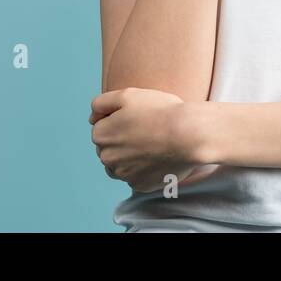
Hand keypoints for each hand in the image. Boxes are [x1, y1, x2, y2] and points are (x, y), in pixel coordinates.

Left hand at [89, 87, 204, 193]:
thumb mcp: (127, 95)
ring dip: (130, 156)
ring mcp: (124, 174)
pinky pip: (137, 177)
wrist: (189, 133)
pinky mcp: (141, 185)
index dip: (120, 119)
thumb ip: (101, 104)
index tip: (138, 116)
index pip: (102, 127)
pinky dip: (144, 169)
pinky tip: (158, 157)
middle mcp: (107, 158)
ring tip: (152, 144)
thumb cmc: (159, 111)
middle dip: (122, 139)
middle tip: (147, 129)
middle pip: (110, 147)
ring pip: (121, 164)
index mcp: (101, 135)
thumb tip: (91, 118)